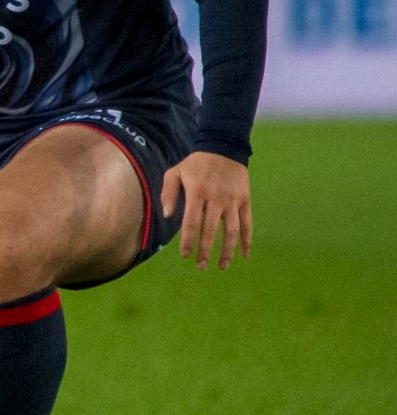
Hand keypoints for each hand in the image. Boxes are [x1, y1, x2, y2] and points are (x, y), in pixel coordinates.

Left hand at [161, 151, 252, 270]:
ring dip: (227, 250)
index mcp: (197, 193)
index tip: (185, 255)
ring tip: (222, 266)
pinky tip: (244, 253)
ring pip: (232, 230)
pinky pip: (247, 223)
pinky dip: (247, 239)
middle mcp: (216, 199)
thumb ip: (168, 193)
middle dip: (205, 250)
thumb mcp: (174, 172)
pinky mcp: (245, 200)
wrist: (223, 148)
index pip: (191, 222)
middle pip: (210, 230)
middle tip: (200, 266)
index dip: (188, 240)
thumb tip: (167, 216)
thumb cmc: (195, 164)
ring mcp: (233, 201)